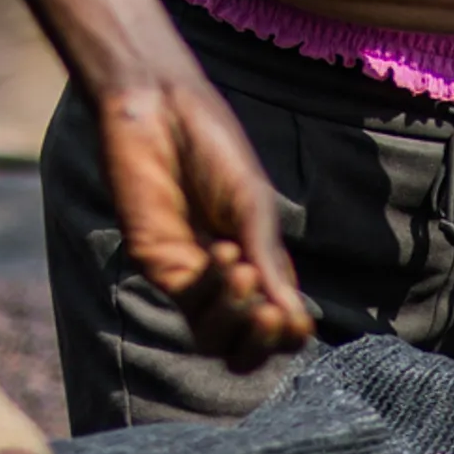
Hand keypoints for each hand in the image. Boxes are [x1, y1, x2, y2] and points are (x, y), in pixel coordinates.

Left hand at [98, 75, 311, 370]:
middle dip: (260, 340)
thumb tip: (294, 318)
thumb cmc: (214, 146)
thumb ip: (268, 259)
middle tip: (273, 316)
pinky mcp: (155, 263)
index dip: (286, 334)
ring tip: (246, 275)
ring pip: (212, 335)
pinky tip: (225, 253)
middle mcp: (222, 276)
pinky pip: (188, 301)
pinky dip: (213, 288)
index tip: (297, 320)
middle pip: (241, 344)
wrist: (160, 109)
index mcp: (255, 260)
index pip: (275, 321)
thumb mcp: (252, 204)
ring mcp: (187, 274)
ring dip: (235, 317)